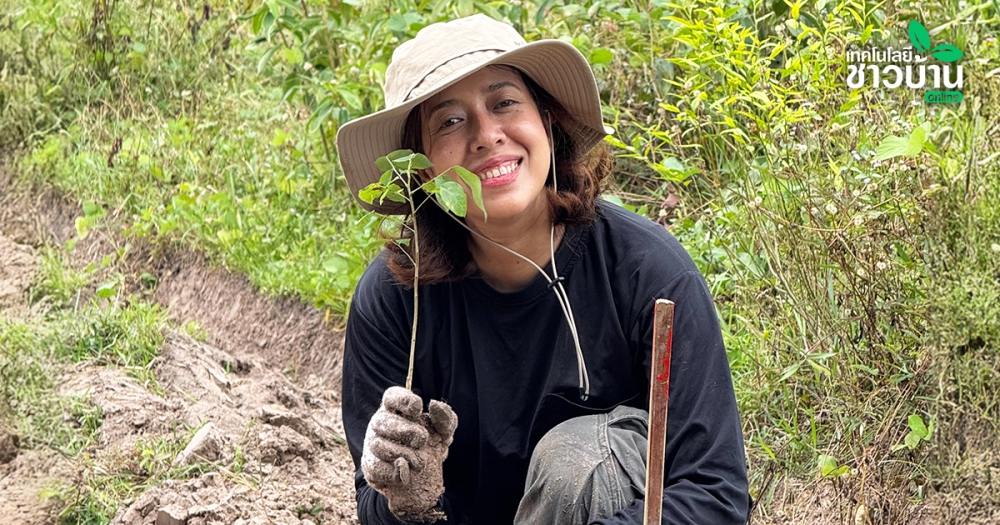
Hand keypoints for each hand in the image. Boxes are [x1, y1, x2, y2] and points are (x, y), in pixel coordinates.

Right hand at [362, 386, 457, 520]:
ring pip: (378, 445)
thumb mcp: (444, 433)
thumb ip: (445, 418)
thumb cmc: (430, 448)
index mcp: (397, 410)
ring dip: (403, 454)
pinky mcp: (370, 466)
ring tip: (420, 463)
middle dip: (404, 430)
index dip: (402, 400)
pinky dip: (393, 472)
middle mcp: (380, 424)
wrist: (424, 480)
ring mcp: (372, 445)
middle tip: (422, 439)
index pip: (391, 397)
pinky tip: (406, 474)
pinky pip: (375, 467)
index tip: (418, 410)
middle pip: (381, 420)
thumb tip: (434, 404)